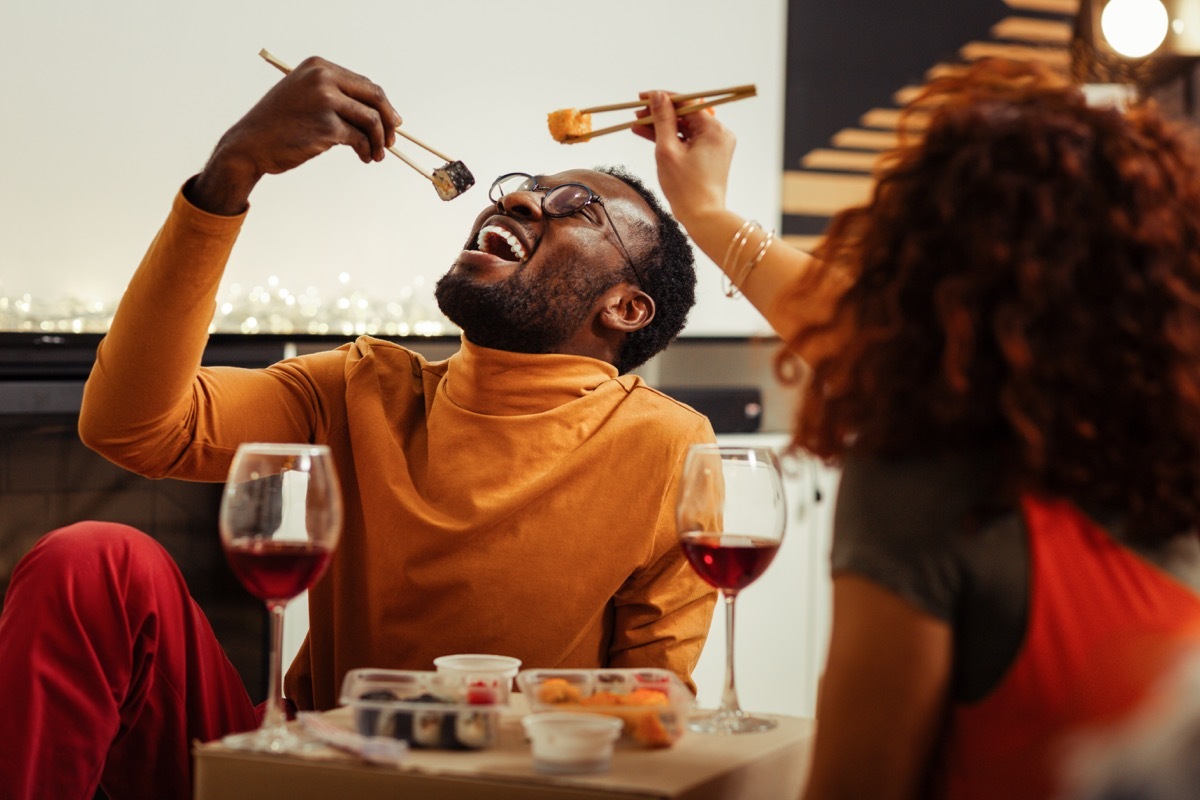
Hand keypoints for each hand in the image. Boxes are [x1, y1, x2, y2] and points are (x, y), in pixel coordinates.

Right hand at [189, 56, 402, 214]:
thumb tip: (380, 112)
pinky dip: (367, 150)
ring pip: (371, 120)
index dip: (383, 105)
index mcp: (318, 67)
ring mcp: (325, 101)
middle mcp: (322, 79)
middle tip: (393, 140)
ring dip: (380, 141)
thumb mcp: (305, 96)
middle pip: (375, 97)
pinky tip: (365, 157)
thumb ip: (337, 96)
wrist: (250, 144)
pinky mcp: (327, 127)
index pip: (364, 84)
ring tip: (377, 155)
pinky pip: (360, 139)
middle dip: (389, 121)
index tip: (392, 122)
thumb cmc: (279, 124)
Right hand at [631, 90, 735, 230]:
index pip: (686, 102)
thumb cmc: (686, 188)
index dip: (662, 98)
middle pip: (685, 114)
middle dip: (660, 113)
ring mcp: (715, 145)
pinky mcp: (710, 155)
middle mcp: (719, 133)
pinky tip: (650, 136)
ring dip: (663, 126)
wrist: (702, 216)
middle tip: (637, 113)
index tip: (642, 97)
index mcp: (713, 129)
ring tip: (638, 125)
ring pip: (685, 127)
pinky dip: (672, 138)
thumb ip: (662, 120)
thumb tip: (658, 96)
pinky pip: (688, 140)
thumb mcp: (668, 149)